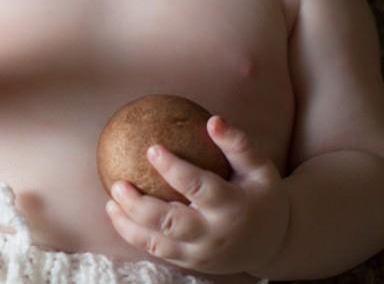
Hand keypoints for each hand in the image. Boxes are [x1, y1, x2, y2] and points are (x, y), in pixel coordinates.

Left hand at [104, 115, 290, 275]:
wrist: (274, 242)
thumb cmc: (261, 195)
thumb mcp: (259, 168)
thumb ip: (238, 144)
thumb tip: (213, 120)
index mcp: (233, 207)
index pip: (198, 187)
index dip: (173, 168)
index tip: (151, 148)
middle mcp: (215, 234)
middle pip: (170, 221)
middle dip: (139, 205)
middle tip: (119, 182)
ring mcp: (202, 253)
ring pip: (158, 243)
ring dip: (129, 224)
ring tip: (110, 201)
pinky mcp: (191, 263)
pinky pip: (158, 251)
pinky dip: (134, 235)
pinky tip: (118, 214)